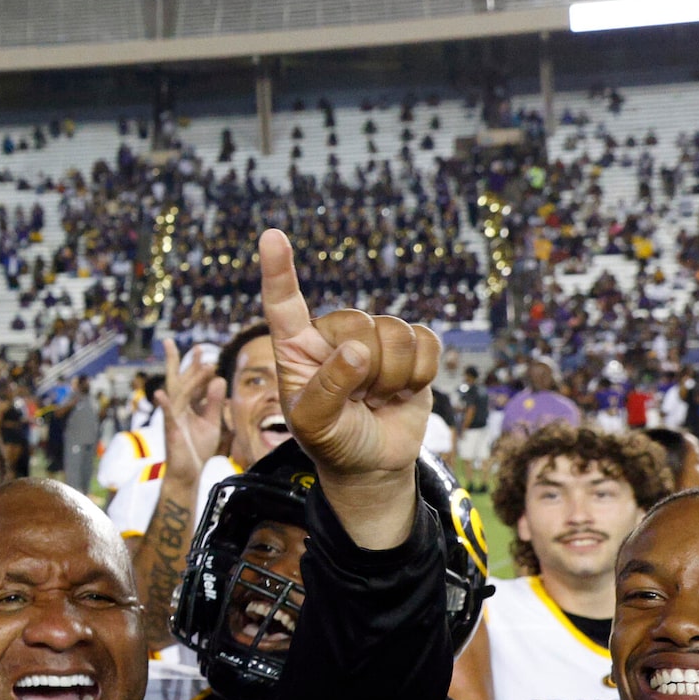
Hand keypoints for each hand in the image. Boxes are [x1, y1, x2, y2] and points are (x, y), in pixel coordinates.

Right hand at [157, 336, 223, 473]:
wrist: (189, 472)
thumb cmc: (197, 448)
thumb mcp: (212, 422)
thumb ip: (214, 402)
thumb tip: (219, 378)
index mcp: (188, 406)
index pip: (191, 382)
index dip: (196, 367)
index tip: (203, 352)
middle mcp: (178, 408)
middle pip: (176, 380)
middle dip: (175, 361)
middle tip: (170, 342)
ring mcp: (174, 418)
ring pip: (180, 394)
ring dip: (190, 378)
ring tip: (201, 363)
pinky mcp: (172, 431)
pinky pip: (168, 416)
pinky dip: (165, 405)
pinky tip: (160, 394)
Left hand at [258, 228, 438, 547]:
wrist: (372, 462)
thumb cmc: (332, 440)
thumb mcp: (314, 424)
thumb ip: (326, 389)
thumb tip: (354, 350)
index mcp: (296, 347)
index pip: (282, 304)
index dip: (278, 271)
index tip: (271, 237)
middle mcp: (333, 334)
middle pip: (358, 323)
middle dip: (365, 369)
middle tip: (357, 398)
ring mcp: (373, 337)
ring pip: (395, 333)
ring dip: (393, 377)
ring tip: (376, 397)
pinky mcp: (410, 346)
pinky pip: (426, 342)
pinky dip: (420, 375)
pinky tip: (402, 391)